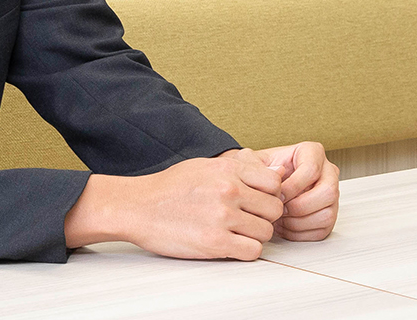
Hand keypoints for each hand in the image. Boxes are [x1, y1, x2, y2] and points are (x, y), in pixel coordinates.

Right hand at [63, 155, 284, 260]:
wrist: (138, 207)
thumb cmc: (170, 188)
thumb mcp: (206, 165)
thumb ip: (241, 168)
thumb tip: (278, 171)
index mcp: (228, 170)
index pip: (275, 183)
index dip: (270, 195)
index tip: (258, 202)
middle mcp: (229, 191)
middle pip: (274, 209)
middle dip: (265, 217)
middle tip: (249, 220)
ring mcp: (223, 217)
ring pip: (266, 232)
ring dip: (255, 235)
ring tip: (237, 233)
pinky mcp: (214, 242)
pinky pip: (252, 251)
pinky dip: (246, 251)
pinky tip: (232, 245)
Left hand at [242, 142, 339, 240]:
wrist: (258, 187)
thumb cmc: (258, 173)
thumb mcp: (252, 162)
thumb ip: (261, 165)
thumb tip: (278, 174)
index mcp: (312, 153)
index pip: (312, 170)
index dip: (292, 186)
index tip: (276, 194)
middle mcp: (327, 173)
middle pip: (327, 193)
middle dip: (299, 206)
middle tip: (279, 210)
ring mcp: (331, 196)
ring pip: (326, 215)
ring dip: (297, 222)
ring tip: (278, 219)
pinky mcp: (327, 216)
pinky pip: (321, 231)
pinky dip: (299, 233)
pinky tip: (284, 226)